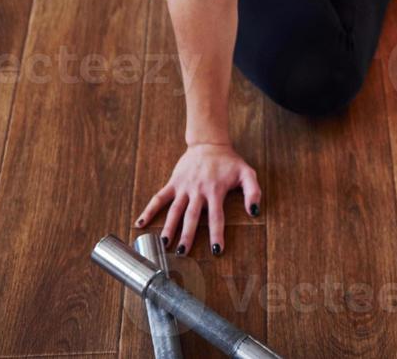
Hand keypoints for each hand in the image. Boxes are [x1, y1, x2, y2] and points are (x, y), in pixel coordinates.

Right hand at [134, 143, 261, 256]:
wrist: (209, 143)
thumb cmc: (229, 161)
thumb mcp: (247, 173)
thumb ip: (253, 192)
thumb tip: (255, 212)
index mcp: (215, 191)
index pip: (217, 217)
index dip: (217, 234)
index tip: (216, 251)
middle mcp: (198, 191)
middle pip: (192, 216)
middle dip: (187, 235)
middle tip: (183, 253)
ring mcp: (184, 187)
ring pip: (174, 210)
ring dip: (169, 227)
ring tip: (164, 244)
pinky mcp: (173, 183)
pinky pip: (159, 197)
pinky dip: (149, 210)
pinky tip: (140, 223)